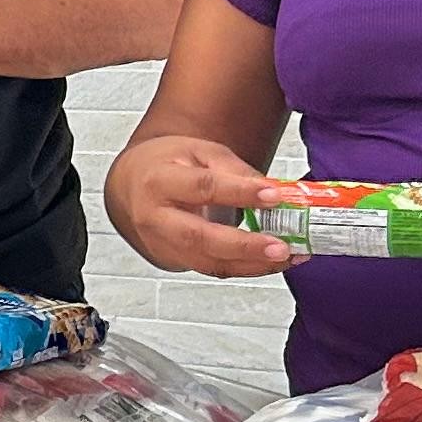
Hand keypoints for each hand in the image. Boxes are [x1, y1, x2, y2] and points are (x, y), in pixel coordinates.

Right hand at [105, 134, 297, 279]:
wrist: (134, 185)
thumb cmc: (168, 164)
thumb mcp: (199, 152)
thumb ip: (233, 170)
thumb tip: (271, 190)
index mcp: (159, 181)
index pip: (201, 187)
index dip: (239, 192)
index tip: (274, 195)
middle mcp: (155, 218)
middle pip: (199, 237)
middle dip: (244, 245)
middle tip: (281, 246)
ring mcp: (163, 245)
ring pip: (209, 262)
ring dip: (252, 264)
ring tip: (288, 257)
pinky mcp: (176, 261)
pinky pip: (214, 269)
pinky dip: (247, 268)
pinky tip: (273, 262)